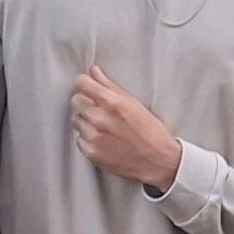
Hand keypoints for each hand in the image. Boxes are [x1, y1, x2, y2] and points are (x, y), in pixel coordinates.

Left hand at [70, 68, 184, 193]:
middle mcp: (100, 119)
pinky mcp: (91, 153)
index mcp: (112, 103)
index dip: (84, 83)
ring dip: (86, 120)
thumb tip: (94, 72)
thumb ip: (110, 86)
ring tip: (103, 126)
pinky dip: (87, 138)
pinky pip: (79, 139)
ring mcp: (94, 137)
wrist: (157, 161)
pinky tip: (103, 139)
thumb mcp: (134, 103)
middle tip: (98, 108)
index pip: (82, 83)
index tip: (87, 86)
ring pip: (76, 120)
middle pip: (76, 100)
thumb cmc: (150, 132)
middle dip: (85, 102)